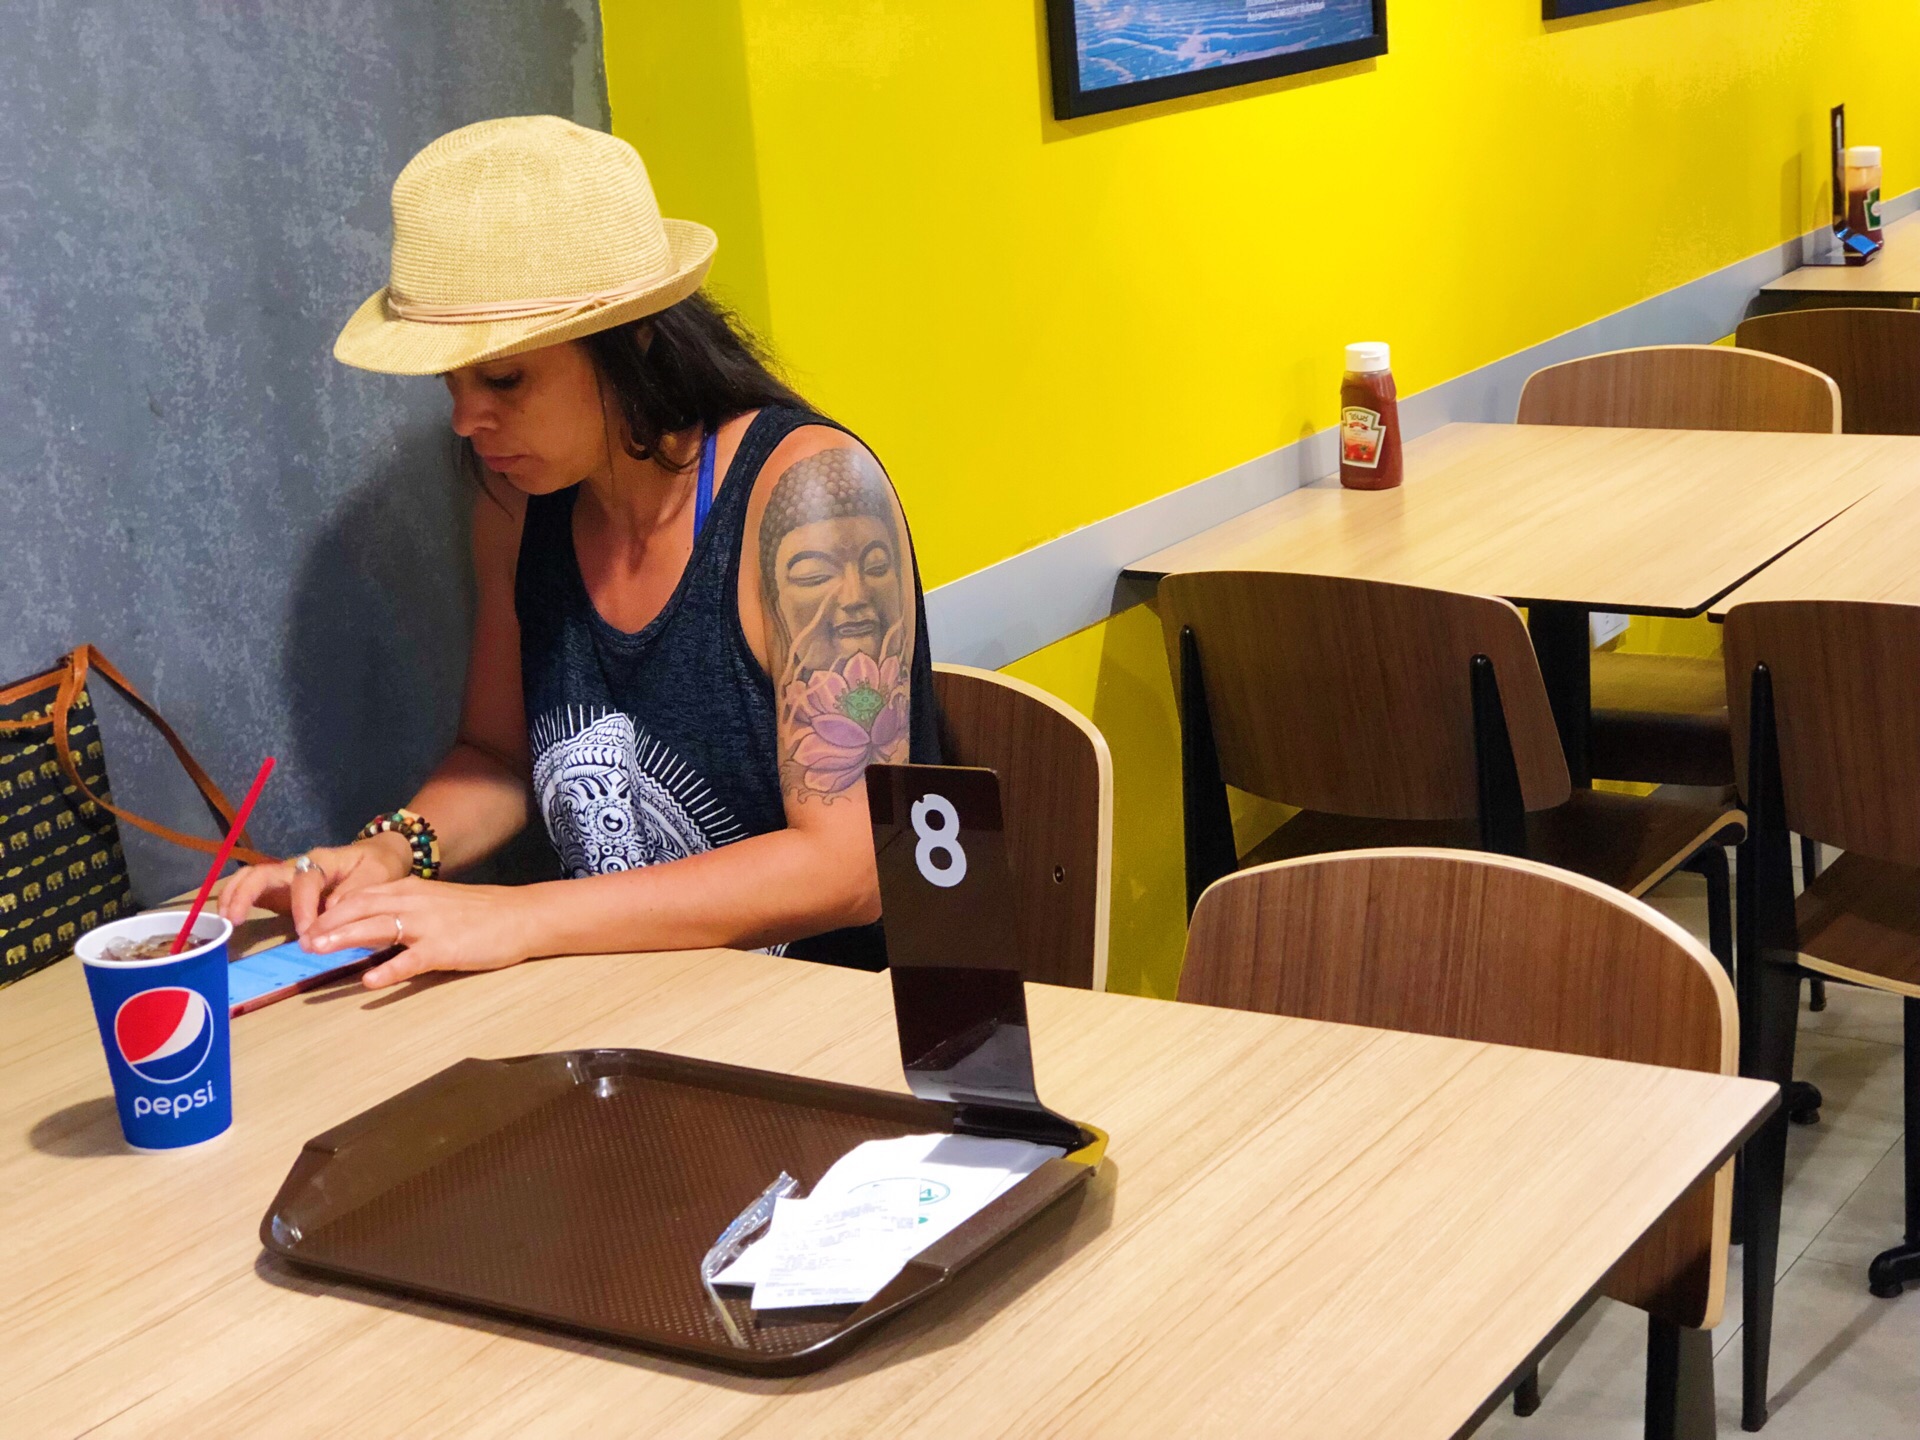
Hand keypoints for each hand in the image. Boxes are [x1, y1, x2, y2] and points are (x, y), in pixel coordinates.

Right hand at [219, 835, 412, 940]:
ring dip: (234, 896)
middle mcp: (300, 864)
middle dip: (246, 894)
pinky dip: (237, 900)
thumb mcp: (377, 876)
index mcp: (324, 860)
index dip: (302, 906)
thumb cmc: (378, 867)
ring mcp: (287, 876)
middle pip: (264, 872)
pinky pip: (253, 889)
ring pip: (252, 877)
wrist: (378, 857)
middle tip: (233, 920)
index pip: (305, 880)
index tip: (306, 933)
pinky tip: (227, 919)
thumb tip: (329, 910)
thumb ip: (354, 891)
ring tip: (223, 920)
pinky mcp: (281, 889)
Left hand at [302, 877, 541, 988]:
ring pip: (377, 928)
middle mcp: (413, 902)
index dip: (329, 912)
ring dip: (344, 939)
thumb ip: (403, 911)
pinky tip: (369, 982)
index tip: (306, 928)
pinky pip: (410, 960)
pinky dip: (388, 971)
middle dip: (326, 925)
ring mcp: (428, 925)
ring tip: (317, 952)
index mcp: (409, 890)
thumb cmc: (479, 912)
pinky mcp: (444, 949)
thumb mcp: (435, 902)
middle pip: (359, 909)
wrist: (521, 915)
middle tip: (300, 943)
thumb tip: (367, 928)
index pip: (358, 896)